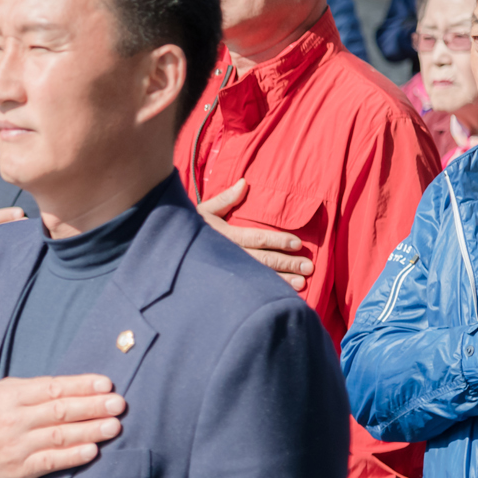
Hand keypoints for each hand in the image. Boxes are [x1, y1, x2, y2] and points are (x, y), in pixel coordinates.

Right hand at [0, 374, 125, 477]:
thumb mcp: (0, 393)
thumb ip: (32, 389)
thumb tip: (72, 386)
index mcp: (10, 396)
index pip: (53, 388)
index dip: (81, 386)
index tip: (106, 385)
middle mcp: (14, 419)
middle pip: (60, 411)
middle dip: (92, 406)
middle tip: (119, 404)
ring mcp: (17, 445)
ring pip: (60, 436)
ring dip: (90, 431)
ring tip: (114, 426)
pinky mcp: (20, 468)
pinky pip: (51, 461)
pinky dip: (73, 456)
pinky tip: (92, 451)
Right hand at [196, 179, 312, 290]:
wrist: (169, 248)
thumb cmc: (190, 228)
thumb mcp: (204, 210)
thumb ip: (226, 199)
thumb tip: (244, 183)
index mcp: (225, 236)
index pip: (257, 238)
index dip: (278, 241)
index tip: (297, 243)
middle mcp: (229, 255)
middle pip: (263, 260)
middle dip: (287, 264)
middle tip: (308, 267)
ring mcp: (228, 271)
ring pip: (259, 277)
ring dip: (282, 280)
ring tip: (301, 283)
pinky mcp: (227, 282)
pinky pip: (251, 287)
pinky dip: (268, 291)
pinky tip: (282, 294)